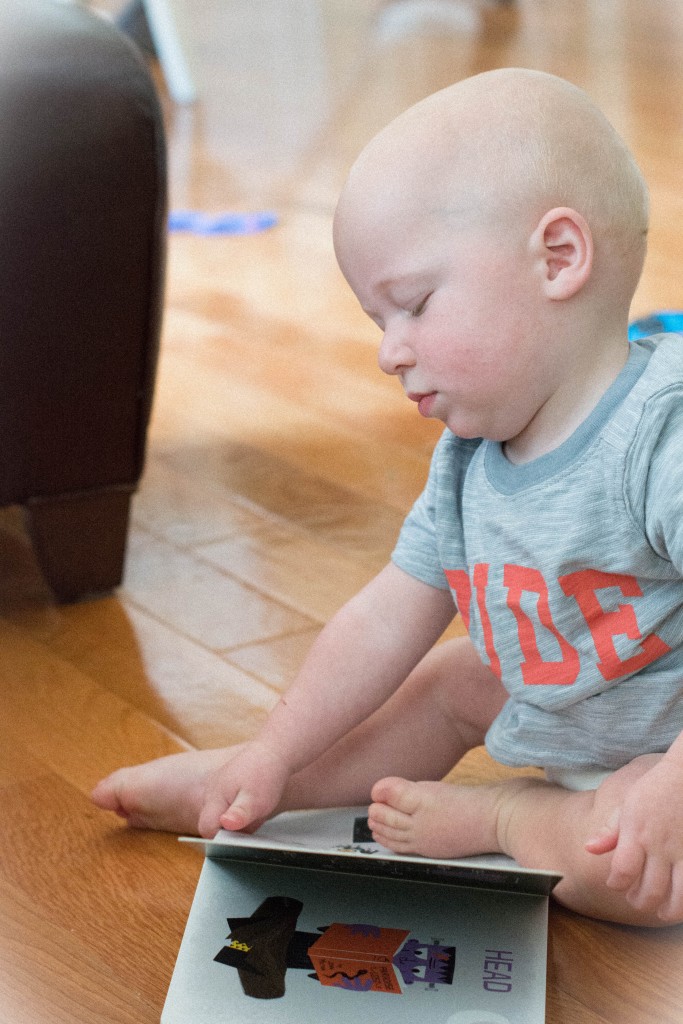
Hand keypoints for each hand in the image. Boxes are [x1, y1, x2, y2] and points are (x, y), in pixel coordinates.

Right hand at [196, 741, 290, 838]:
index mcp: (215, 797)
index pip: (206, 828)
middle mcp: (212, 792)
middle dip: (232, 829)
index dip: (221, 837)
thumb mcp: (256, 800)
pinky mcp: (227, 785)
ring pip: (222, 814)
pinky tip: (255, 803)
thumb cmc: (266, 775)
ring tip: (255, 808)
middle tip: (253, 818)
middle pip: (213, 823)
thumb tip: (225, 824)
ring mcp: (219, 787)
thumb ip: (239, 814)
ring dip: (238, 819)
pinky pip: (229, 805)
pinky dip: (241, 809)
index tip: (240, 834)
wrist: (275, 750)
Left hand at [585, 758, 682, 921]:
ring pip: (678, 899)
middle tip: (636, 899)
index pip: (623, 872)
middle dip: (639, 902)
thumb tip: (589, 849)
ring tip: (660, 909)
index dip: (616, 885)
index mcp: (638, 833)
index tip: (615, 883)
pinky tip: (679, 898)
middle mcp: (661, 847)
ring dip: (666, 910)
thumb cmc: (657, 789)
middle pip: (650, 892)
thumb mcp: (629, 805)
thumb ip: (610, 831)